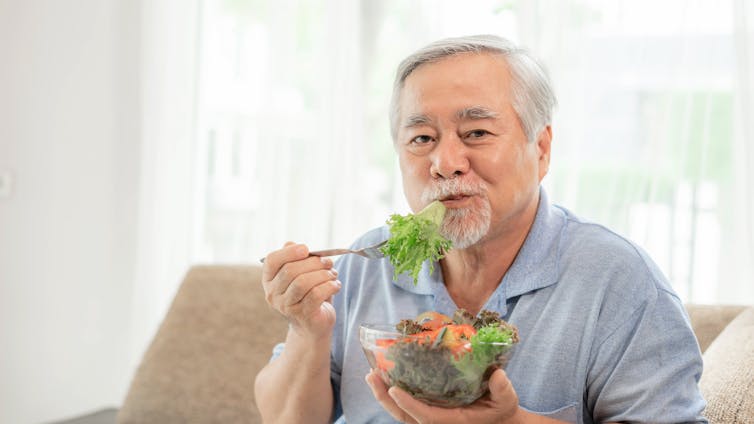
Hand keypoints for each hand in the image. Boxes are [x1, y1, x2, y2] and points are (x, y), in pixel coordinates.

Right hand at [261, 242, 340, 338]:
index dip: (289, 252)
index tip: (306, 249)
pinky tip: (335, 285)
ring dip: (322, 274)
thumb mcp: (300, 275)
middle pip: (290, 270)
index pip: (272, 261)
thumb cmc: (307, 295)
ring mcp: (286, 307)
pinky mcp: (303, 315)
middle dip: (313, 262)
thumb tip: (292, 244)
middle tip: (328, 262)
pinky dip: (329, 286)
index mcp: (269, 280)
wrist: (312, 327)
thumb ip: (295, 259)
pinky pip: (316, 295)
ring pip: (303, 282)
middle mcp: (273, 294)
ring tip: (333, 274)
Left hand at [365, 368, 520, 423]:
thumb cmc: (502, 410)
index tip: (394, 389)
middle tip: (372, 376)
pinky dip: (392, 394)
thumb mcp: (507, 400)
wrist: (500, 422)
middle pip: (405, 416)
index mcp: (453, 421)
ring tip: (372, 375)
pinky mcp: (429, 410)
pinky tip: (383, 376)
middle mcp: (438, 422)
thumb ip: (503, 390)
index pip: (426, 416)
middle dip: (386, 399)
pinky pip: (406, 406)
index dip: (409, 404)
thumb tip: (498, 375)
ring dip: (384, 394)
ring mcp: (431, 417)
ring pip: (401, 412)